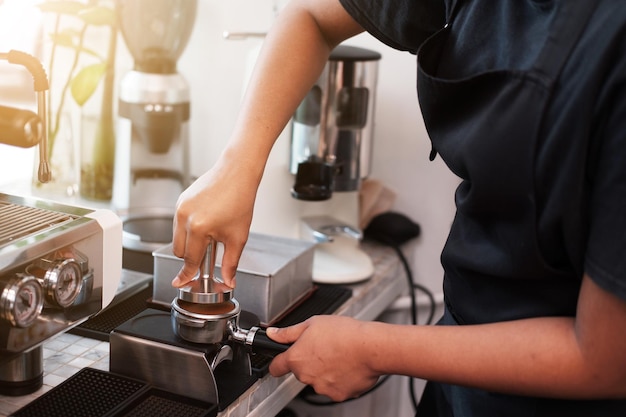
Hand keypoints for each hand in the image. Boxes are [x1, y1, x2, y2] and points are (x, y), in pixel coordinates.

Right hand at [171, 159, 256, 287]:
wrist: (237, 173)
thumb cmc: (239, 200)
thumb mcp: (238, 237)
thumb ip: (230, 263)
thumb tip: (228, 280)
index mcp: (198, 228)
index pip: (189, 260)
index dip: (187, 274)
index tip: (180, 282)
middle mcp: (185, 217)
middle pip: (180, 251)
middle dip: (192, 255)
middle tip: (211, 250)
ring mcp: (180, 207)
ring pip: (177, 237)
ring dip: (190, 242)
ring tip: (212, 232)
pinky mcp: (180, 200)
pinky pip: (179, 223)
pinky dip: (189, 228)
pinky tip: (207, 221)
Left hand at [267, 316, 378, 401]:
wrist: (369, 348)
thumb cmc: (344, 334)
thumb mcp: (312, 323)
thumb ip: (288, 332)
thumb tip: (272, 333)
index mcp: (296, 358)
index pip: (275, 367)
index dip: (278, 362)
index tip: (281, 360)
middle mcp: (306, 376)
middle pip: (301, 371)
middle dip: (310, 362)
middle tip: (324, 348)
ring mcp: (321, 387)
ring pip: (318, 380)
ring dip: (325, 371)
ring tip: (339, 355)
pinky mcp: (337, 395)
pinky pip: (334, 387)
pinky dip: (339, 379)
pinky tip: (347, 366)